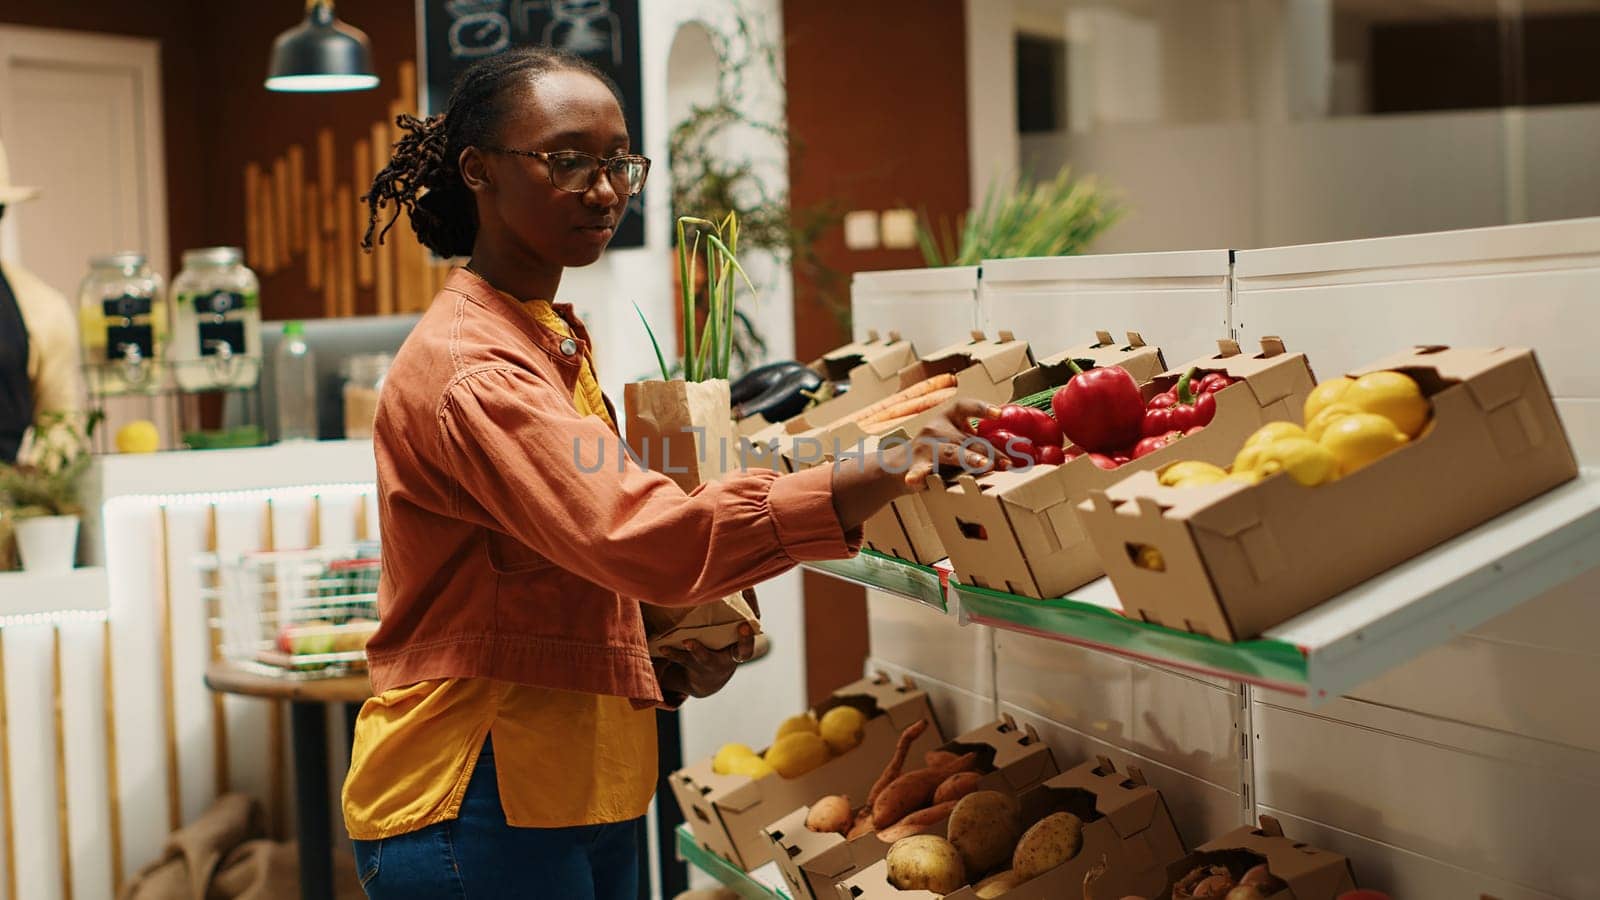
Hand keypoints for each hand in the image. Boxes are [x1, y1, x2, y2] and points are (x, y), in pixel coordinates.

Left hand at [656, 589, 760, 698]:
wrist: (708, 678)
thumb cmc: (721, 642)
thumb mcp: (730, 628)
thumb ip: (734, 607)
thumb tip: (735, 575)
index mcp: (743, 641)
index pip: (757, 630)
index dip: (759, 615)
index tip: (755, 613)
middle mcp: (732, 655)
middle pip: (744, 650)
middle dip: (745, 639)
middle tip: (744, 626)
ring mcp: (714, 662)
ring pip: (706, 657)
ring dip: (698, 649)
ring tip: (688, 641)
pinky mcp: (695, 665)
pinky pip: (683, 659)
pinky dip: (673, 652)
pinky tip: (663, 646)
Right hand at [829, 399, 1001, 530]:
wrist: (899, 465)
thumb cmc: (936, 451)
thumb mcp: (955, 438)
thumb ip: (977, 441)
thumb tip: (1014, 449)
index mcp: (948, 418)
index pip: (965, 406)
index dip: (982, 408)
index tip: (999, 414)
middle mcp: (936, 428)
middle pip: (967, 439)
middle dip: (990, 452)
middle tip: (1008, 463)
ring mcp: (925, 447)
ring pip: (951, 453)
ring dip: (968, 458)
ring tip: (982, 465)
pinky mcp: (915, 466)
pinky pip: (918, 471)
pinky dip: (916, 476)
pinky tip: (914, 480)